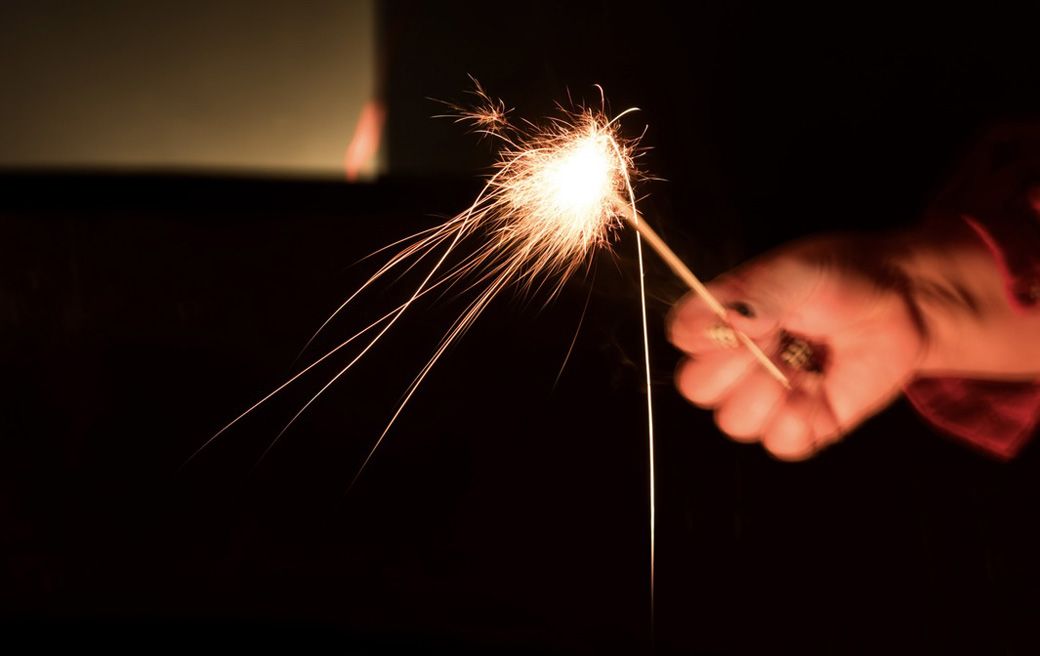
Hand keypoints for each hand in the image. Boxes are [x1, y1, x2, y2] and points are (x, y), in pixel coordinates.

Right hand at [667, 233, 928, 459]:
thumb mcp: (796, 272)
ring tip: (802, 365)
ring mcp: (765, 396)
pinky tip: (819, 388)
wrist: (898, 302)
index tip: (746, 319)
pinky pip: (780, 444)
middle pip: (696, 389)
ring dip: (770, 395)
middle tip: (777, 341)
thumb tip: (727, 319)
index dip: (708, 335)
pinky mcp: (802, 425)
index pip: (681, 338)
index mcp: (720, 318)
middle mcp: (734, 361)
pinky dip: (801, 420)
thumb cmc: (840, 279)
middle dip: (736, 368)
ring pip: (735, 423)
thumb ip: (757, 294)